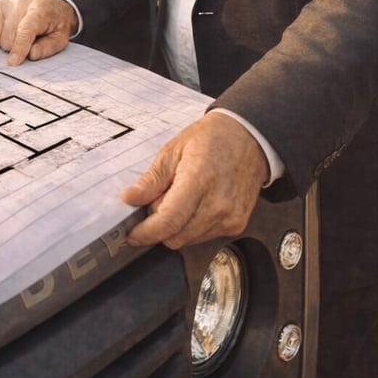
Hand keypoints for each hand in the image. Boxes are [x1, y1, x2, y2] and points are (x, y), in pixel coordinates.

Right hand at [0, 0, 75, 64]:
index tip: (13, 62)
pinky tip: (6, 31)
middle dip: (15, 47)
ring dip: (5, 42)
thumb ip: (48, 47)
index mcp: (40, 9)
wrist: (49, 4)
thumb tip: (31, 55)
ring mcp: (4, 2)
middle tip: (26, 41)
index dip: (19, 47)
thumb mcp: (61, 37)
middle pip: (8, 37)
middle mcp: (20, 2)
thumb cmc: (53, 23)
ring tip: (17, 35)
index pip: (26, 29)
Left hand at [120, 112, 268, 248]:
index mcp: (199, 180)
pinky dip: (192, 227)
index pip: (168, 221)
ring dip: (176, 227)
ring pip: (188, 240)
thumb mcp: (173, 150)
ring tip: (181, 198)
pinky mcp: (237, 225)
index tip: (132, 234)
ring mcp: (230, 217)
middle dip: (159, 225)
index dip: (146, 232)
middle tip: (159, 200)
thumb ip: (151, 179)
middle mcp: (218, 204)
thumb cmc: (211, 139)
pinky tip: (196, 204)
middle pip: (175, 236)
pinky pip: (203, 237)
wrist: (248, 137)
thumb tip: (129, 199)